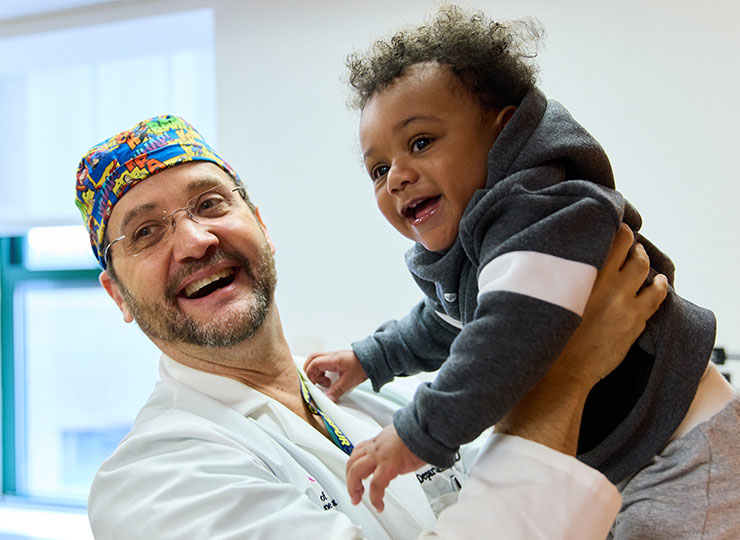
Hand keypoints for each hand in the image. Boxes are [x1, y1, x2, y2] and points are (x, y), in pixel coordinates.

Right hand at [303, 349, 367, 401]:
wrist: (373, 359)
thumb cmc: (363, 366)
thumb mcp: (349, 381)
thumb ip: (337, 390)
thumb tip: (328, 398)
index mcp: (333, 359)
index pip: (314, 363)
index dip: (310, 374)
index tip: (314, 384)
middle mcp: (331, 356)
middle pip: (312, 359)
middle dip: (310, 371)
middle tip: (314, 382)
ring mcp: (333, 357)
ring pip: (317, 361)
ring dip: (317, 372)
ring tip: (326, 383)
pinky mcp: (336, 360)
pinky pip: (323, 364)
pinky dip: (322, 372)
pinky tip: (329, 379)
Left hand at [345, 424, 424, 511]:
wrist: (425, 428)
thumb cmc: (419, 432)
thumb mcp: (401, 436)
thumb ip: (394, 447)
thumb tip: (397, 456)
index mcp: (378, 440)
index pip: (359, 450)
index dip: (354, 464)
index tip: (355, 474)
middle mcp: (375, 447)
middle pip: (352, 462)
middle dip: (349, 479)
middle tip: (353, 492)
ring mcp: (379, 456)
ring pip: (356, 472)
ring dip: (354, 488)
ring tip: (358, 499)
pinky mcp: (388, 465)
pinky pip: (376, 485)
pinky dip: (375, 498)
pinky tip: (379, 505)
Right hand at [556, 223, 667, 387]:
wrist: (562, 370)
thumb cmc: (549, 333)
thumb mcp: (552, 296)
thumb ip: (564, 275)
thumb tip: (562, 260)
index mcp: (587, 276)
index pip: (613, 242)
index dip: (619, 231)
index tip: (618, 227)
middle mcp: (610, 286)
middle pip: (633, 254)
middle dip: (634, 246)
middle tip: (632, 244)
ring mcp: (626, 305)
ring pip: (646, 274)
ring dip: (646, 264)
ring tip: (643, 259)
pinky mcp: (635, 323)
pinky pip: (655, 299)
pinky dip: (658, 287)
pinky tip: (659, 283)